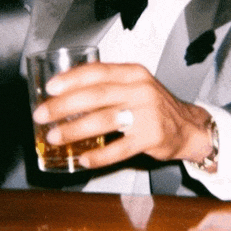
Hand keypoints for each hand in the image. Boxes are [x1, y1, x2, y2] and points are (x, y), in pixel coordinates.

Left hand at [32, 62, 214, 168]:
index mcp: (133, 73)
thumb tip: (65, 91)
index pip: (98, 71)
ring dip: (75, 130)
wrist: (188, 125)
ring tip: (54, 137)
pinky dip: (99, 156)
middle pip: (96, 95)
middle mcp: (140, 89)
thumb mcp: (134, 84)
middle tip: (42, 114)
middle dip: (64, 105)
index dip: (71, 78)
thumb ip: (107, 84)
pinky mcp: (151, 138)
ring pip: (104, 120)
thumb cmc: (152, 104)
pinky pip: (119, 149)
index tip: (50, 88)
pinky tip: (82, 159)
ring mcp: (147, 114)